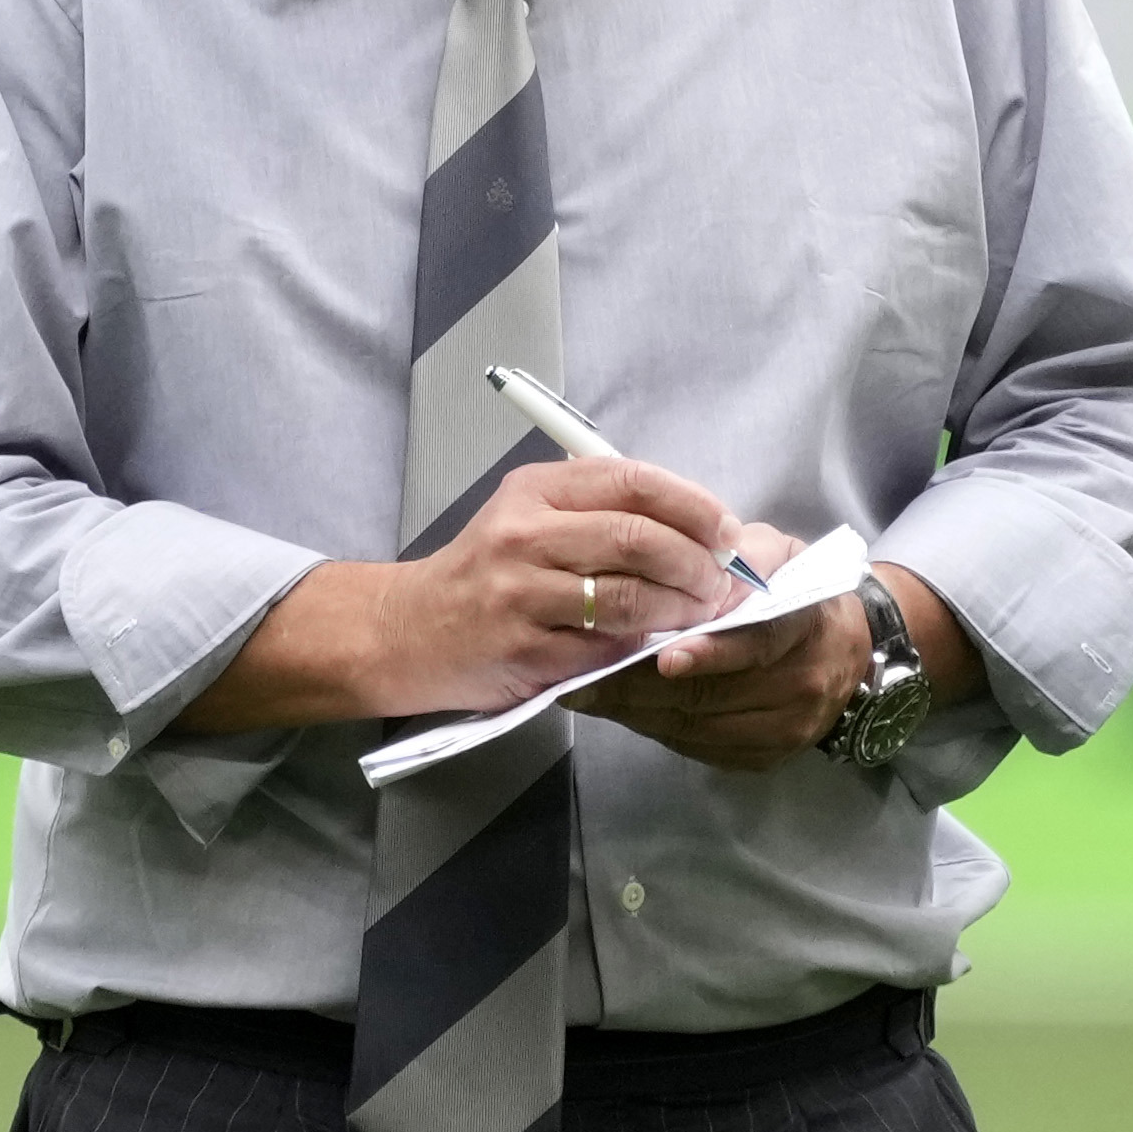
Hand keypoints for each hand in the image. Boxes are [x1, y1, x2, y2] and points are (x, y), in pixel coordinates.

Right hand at [178, 455, 745, 732]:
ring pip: (628, 598)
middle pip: (637, 538)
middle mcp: (523, 534)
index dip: (692, 505)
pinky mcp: (522, 649)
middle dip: (696, 564)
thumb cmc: (483, 575)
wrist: (405, 632)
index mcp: (534, 490)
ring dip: (679, 611)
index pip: (631, 481)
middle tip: (722, 585)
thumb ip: (598, 514)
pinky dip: (642, 650)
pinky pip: (603, 649)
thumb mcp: (527, 519)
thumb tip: (696, 529)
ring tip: (701, 617)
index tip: (727, 531)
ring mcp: (520, 594)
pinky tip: (657, 649)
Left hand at [577, 523, 862, 772]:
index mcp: (807, 625)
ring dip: (636, 712)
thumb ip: (740, 556)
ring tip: (586, 693)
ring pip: (697, 726)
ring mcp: (786, 729)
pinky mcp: (765, 758)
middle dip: (641, 686)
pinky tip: (620, 710)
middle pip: (714, 693)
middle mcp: (804, 685)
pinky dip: (654, 728)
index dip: (712, 652)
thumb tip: (693, 567)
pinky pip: (697, 747)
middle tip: (583, 676)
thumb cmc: (796, 589)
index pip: (759, 642)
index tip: (664, 657)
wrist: (847, 649)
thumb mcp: (778, 553)